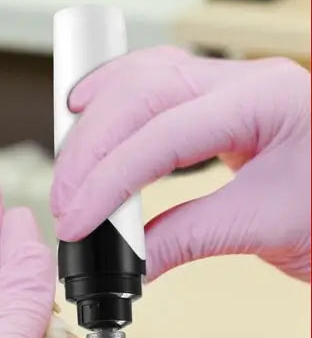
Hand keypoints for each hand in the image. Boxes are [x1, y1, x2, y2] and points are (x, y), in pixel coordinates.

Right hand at [51, 48, 309, 281]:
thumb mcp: (270, 228)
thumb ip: (188, 238)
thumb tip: (129, 264)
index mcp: (268, 100)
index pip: (165, 134)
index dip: (109, 178)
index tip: (78, 219)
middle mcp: (245, 77)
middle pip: (142, 91)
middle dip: (92, 148)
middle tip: (67, 202)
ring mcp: (229, 80)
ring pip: (141, 74)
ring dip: (95, 116)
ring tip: (68, 161)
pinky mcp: (216, 96)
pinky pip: (151, 81)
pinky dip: (112, 100)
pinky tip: (90, 113)